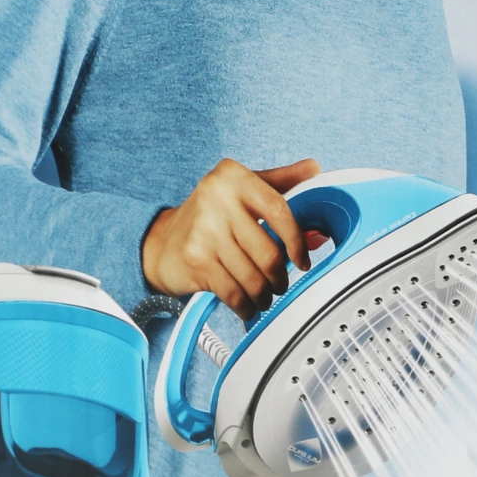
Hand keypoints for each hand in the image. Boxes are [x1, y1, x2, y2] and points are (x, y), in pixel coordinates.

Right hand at [142, 158, 321, 317]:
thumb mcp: (243, 188)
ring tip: (264, 296)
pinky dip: (245, 305)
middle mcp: (217, 199)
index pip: (280, 210)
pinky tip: (248, 306)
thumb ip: (281, 181)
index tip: (302, 259)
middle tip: (280, 284)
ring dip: (264, 295)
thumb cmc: (211, 215)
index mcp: (234, 177)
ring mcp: (204, 230)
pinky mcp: (195, 259)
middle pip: (268, 253)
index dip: (297, 241)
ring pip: (253, 277)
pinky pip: (233, 292)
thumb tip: (316, 171)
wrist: (161, 242)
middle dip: (279, 277)